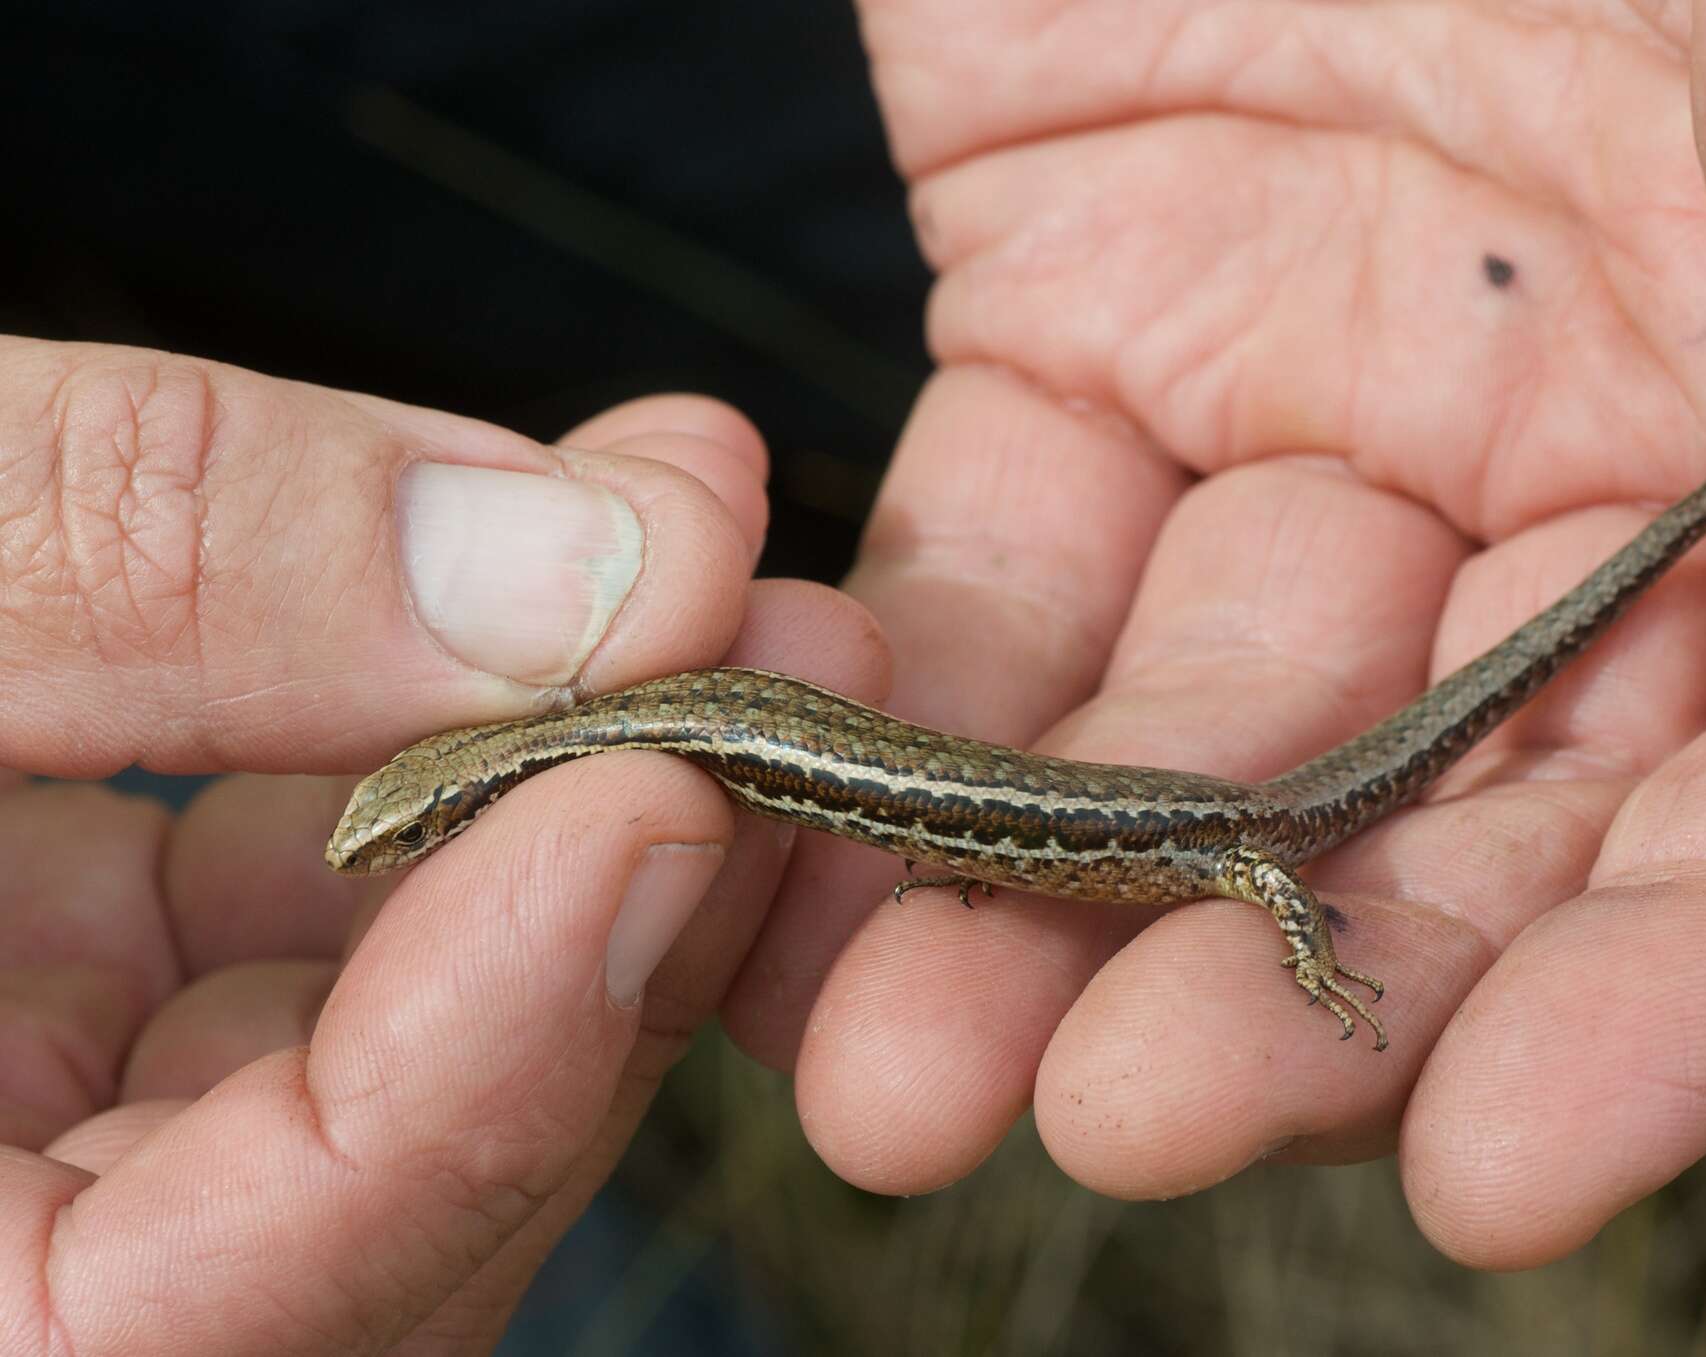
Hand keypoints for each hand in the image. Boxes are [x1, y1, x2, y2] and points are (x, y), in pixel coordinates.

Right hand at [0, 338, 884, 1351]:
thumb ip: (146, 562)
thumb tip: (574, 563)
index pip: (221, 1304)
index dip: (476, 1079)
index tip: (650, 813)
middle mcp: (8, 1222)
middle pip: (391, 1187)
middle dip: (621, 923)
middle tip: (784, 673)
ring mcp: (44, 1104)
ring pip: (382, 1036)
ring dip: (578, 805)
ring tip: (714, 571)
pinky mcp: (66, 962)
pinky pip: (302, 913)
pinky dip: (446, 750)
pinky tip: (557, 562)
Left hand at [720, 0, 1705, 1266]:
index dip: (1704, 985)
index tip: (1514, 1168)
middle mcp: (1600, 461)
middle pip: (1482, 820)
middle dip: (1299, 992)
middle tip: (1110, 1126)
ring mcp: (1328, 425)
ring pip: (1198, 742)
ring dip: (1044, 907)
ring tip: (888, 1069)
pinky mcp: (1085, 356)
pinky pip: (989, 589)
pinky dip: (892, 713)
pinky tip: (788, 811)